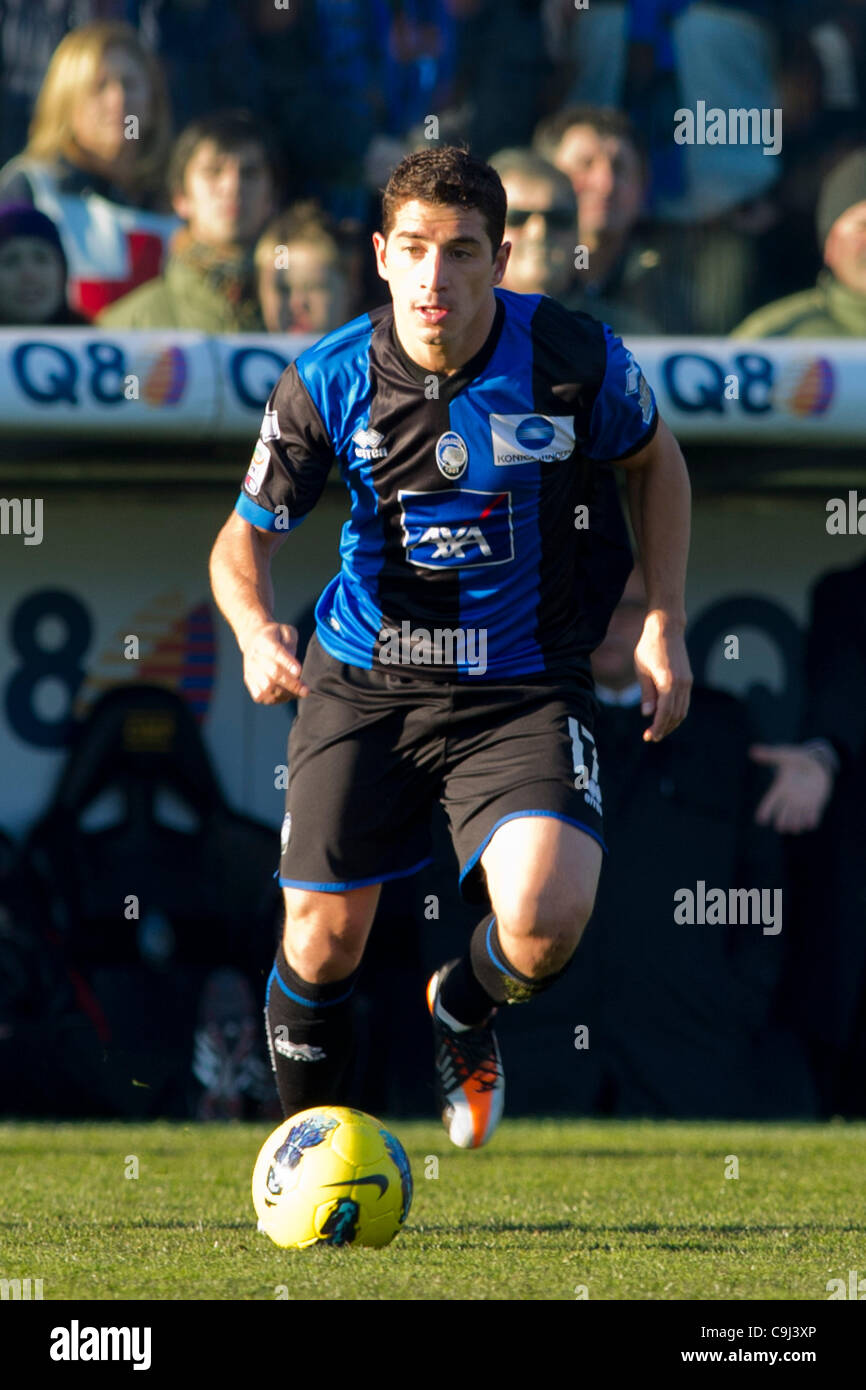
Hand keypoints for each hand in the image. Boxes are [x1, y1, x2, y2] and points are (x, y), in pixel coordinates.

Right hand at [242, 622, 307, 702]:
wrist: (252, 638)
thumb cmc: (275, 636)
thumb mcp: (286, 631)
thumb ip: (291, 643)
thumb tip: (295, 668)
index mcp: (265, 641)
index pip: (276, 652)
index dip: (287, 663)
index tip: (299, 671)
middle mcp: (255, 657)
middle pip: (273, 673)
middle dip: (291, 683)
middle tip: (306, 690)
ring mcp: (251, 670)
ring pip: (266, 688)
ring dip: (284, 693)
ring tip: (298, 693)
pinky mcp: (249, 681)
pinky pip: (260, 696)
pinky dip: (274, 699)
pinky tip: (286, 696)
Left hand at [633, 612, 691, 741]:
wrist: (666, 628)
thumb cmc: (649, 647)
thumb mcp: (642, 671)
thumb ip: (647, 693)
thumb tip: (648, 715)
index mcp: (668, 682)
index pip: (664, 712)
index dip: (657, 727)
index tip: (649, 737)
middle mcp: (681, 683)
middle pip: (675, 714)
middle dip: (664, 728)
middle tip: (651, 737)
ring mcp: (687, 682)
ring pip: (682, 710)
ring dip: (671, 723)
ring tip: (658, 730)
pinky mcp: (688, 679)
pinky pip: (684, 702)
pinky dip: (676, 713)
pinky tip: (666, 717)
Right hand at [750, 744, 832, 833]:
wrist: (817, 763)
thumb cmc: (798, 759)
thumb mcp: (784, 755)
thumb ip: (769, 755)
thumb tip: (752, 750)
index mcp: (780, 789)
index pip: (769, 803)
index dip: (764, 812)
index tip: (761, 820)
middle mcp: (789, 799)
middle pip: (781, 817)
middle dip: (781, 823)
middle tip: (781, 826)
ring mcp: (802, 804)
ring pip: (796, 821)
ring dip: (795, 826)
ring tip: (795, 827)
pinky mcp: (815, 805)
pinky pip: (812, 819)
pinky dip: (811, 822)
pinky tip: (811, 821)